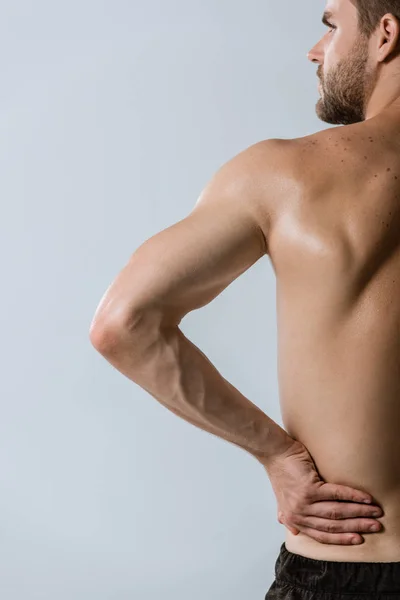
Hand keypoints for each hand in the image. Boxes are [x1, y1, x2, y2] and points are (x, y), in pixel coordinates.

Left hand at [264, 440, 383, 544]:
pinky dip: (353, 496)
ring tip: (374, 512)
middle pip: (333, 525)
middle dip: (357, 527)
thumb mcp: (281, 500)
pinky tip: (365, 498)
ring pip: (337, 511)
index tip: (358, 539)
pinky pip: (337, 494)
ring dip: (359, 512)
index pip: (322, 535)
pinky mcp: (309, 488)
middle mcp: (299, 514)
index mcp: (294, 519)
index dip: (342, 539)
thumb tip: (294, 531)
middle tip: (375, 526)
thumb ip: (289, 516)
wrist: (275, 453)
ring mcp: (304, 502)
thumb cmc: (281, 473)